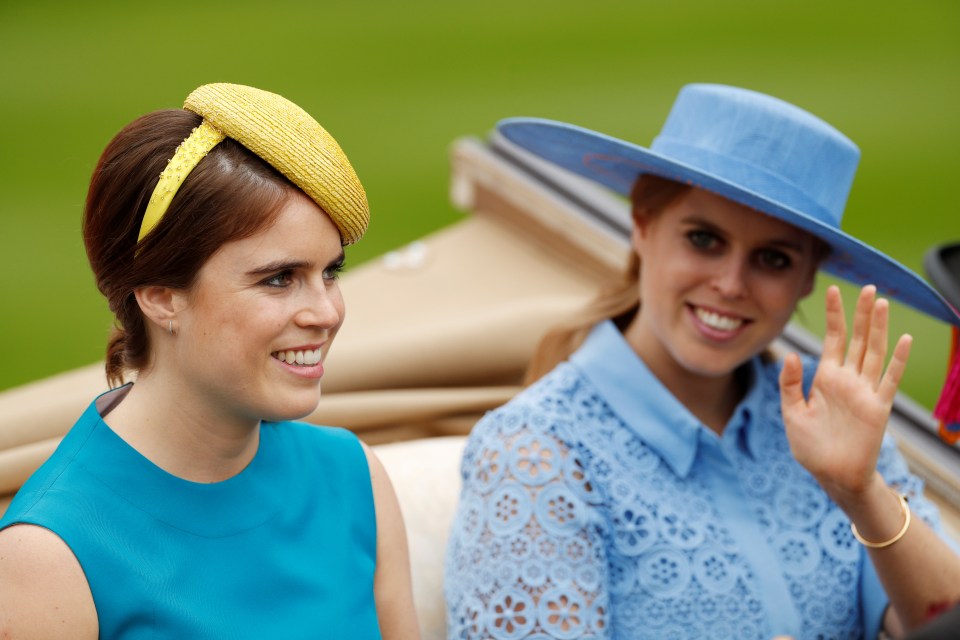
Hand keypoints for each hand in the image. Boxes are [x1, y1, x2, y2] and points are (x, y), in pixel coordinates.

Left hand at [779, 285, 911, 500]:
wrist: (831, 476)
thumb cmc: (810, 447)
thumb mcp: (792, 413)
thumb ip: (789, 384)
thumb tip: (790, 353)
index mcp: (826, 379)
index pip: (833, 339)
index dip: (834, 316)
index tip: (832, 290)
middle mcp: (847, 380)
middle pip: (857, 339)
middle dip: (861, 314)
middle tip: (868, 287)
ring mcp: (865, 392)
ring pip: (874, 352)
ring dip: (878, 328)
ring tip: (882, 303)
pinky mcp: (877, 408)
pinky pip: (888, 380)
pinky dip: (896, 360)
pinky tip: (902, 339)